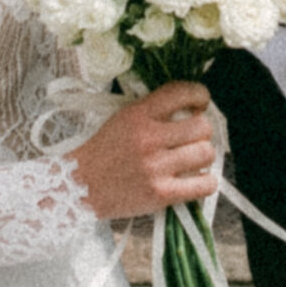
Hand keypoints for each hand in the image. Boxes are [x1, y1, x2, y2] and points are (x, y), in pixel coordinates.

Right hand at [69, 82, 217, 220]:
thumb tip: (194, 108)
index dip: (200, 96)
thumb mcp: (124, 117)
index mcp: (139, 114)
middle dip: (202, 131)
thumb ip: (155, 109)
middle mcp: (149, 138)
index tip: (199, 104)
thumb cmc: (105, 150)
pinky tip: (196, 180)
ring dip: (204, 156)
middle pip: (202, 126)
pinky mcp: (160, 194)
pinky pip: (204, 185)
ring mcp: (155, 167)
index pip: (183, 92)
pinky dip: (206, 182)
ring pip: (206, 153)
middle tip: (192, 138)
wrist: (79, 186)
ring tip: (192, 160)